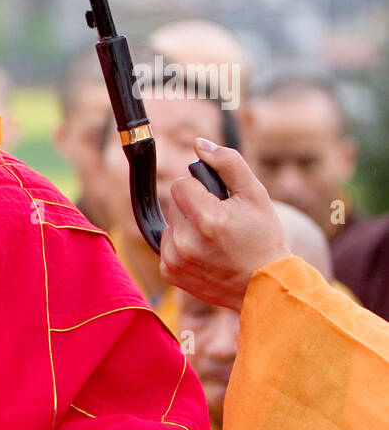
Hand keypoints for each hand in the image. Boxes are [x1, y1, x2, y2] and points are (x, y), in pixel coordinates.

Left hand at [160, 139, 289, 311]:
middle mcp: (186, 242)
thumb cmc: (262, 236)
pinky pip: (166, 245)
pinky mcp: (169, 273)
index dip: (201, 190)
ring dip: (186, 227)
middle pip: (174, 204)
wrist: (263, 285)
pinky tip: (204, 254)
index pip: (181, 185)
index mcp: (207, 219)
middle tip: (220, 223)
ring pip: (170, 224)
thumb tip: (199, 144)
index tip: (218, 202)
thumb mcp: (255, 194)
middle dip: (194, 208)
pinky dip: (181, 246)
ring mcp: (175, 260)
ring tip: (213, 240)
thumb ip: (228, 163)